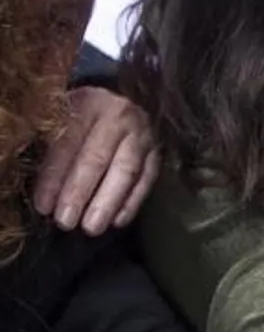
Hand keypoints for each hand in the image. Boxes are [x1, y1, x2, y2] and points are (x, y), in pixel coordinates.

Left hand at [33, 86, 159, 233]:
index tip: (43, 206)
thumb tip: (37, 187)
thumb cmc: (77, 117)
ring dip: (108, 202)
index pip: (67, 145)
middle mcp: (119, 116)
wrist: (113, 104)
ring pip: (126, 170)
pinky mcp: (157, 152)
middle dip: (80, 193)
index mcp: (86, 104)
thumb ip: (47, 145)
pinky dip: (133, 201)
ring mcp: (143, 134)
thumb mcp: (58, 120)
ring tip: (92, 227)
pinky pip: (147, 179)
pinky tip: (118, 221)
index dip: (54, 177)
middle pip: (98, 158)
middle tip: (66, 222)